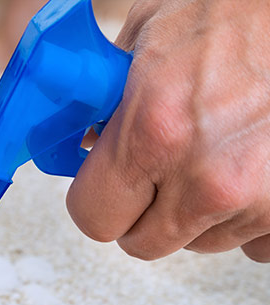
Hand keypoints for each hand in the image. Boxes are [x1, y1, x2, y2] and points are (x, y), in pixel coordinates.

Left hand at [66, 0, 269, 261]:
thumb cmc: (236, 9)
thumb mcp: (147, 40)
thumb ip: (107, 107)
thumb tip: (87, 148)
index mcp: (154, 131)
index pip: (95, 218)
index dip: (96, 204)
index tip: (105, 192)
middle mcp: (204, 176)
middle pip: (142, 243)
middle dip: (142, 214)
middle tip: (158, 175)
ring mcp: (253, 198)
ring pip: (195, 243)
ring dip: (195, 213)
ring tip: (215, 156)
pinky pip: (251, 245)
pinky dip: (245, 218)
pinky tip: (250, 173)